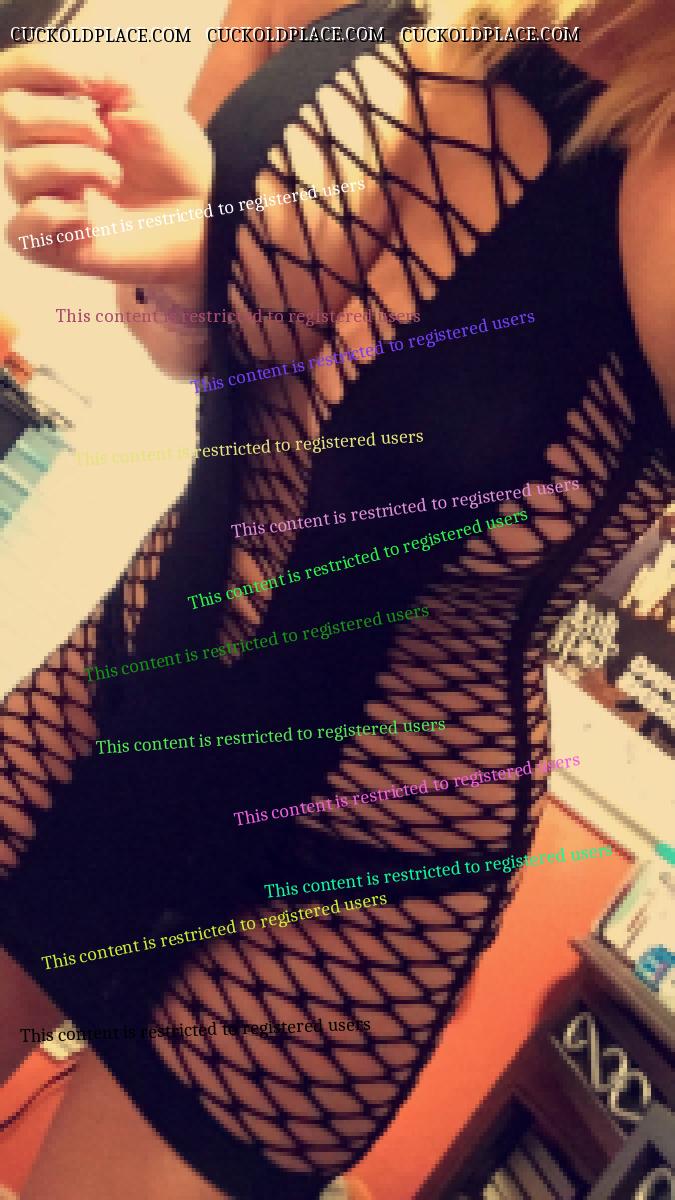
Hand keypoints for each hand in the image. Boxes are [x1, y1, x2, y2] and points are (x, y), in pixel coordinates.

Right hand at [1, 49, 213, 284]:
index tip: (85, 81)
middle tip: (108, 140)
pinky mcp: (54, 244)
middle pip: (10, 118)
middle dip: (67, 120)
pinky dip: (51, 216)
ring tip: (114, 177)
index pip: (6, 77)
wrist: (203, 208)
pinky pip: (18, 230)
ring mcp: (45, 200)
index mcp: (53, 113)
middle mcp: (40, 154)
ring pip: (18, 171)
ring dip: (75, 165)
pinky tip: (87, 216)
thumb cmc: (171, 157)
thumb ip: (94, 71)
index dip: (35, 67)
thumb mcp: (139, 95)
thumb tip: (65, 74)